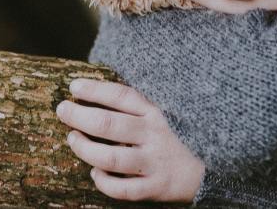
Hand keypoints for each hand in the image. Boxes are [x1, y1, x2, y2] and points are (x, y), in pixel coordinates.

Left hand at [55, 78, 205, 201]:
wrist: (213, 169)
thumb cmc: (179, 136)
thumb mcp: (164, 113)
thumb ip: (136, 106)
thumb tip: (96, 93)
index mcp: (156, 112)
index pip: (121, 95)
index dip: (95, 89)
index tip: (74, 87)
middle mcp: (154, 135)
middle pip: (108, 124)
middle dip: (79, 115)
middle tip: (63, 110)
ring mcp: (155, 162)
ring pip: (110, 158)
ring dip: (85, 148)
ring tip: (73, 139)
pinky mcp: (156, 187)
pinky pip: (123, 189)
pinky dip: (104, 182)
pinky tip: (95, 173)